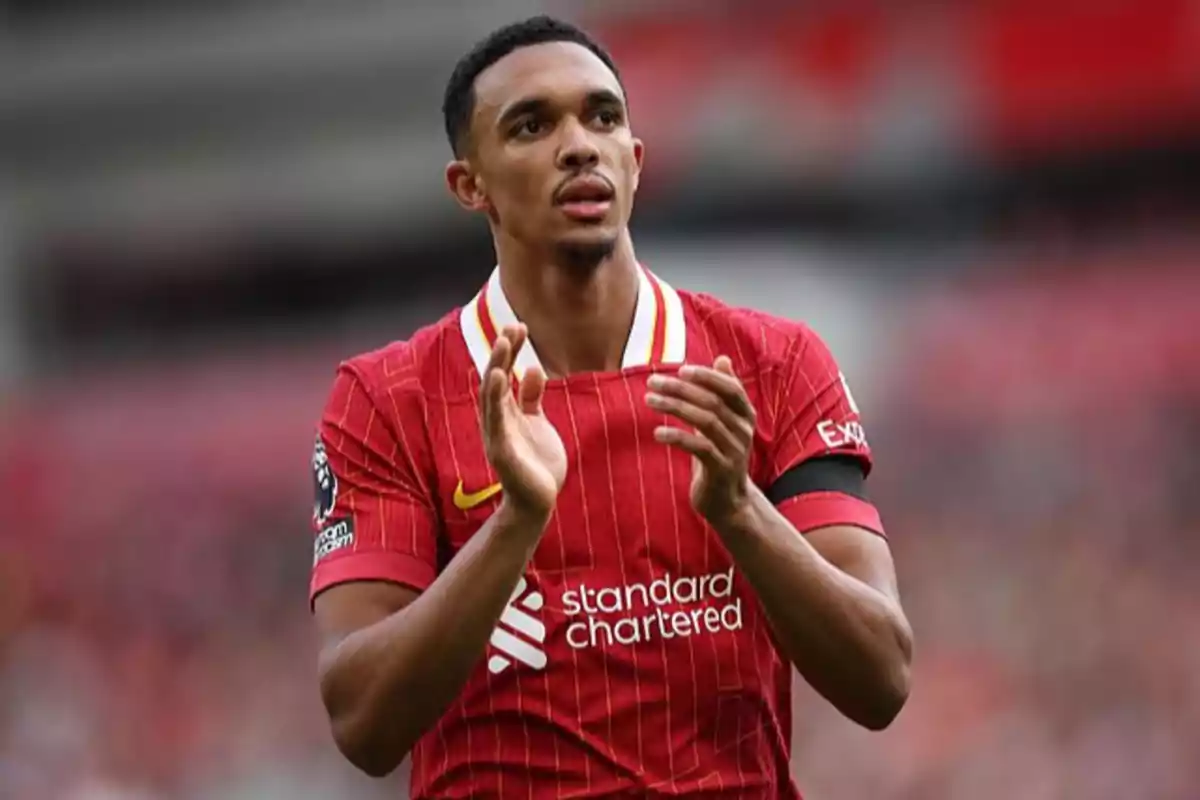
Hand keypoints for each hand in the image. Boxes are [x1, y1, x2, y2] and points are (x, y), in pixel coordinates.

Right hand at [480, 324, 567, 517]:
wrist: (538, 501)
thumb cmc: (537, 463)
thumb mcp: (537, 423)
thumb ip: (532, 398)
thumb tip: (533, 368)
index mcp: (507, 412)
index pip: (505, 374)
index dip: (511, 350)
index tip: (520, 326)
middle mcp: (497, 420)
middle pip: (495, 379)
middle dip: (501, 353)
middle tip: (511, 327)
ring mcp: (498, 434)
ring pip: (492, 396)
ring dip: (496, 368)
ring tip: (502, 344)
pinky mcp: (503, 451)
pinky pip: (497, 421)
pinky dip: (496, 399)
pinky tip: (500, 378)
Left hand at [646, 356, 756, 528]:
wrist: (728, 501)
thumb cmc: (720, 454)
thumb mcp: (722, 422)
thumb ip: (721, 392)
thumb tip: (723, 358)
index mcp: (745, 415)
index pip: (731, 388)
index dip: (707, 376)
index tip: (680, 368)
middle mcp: (744, 431)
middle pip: (712, 402)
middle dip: (680, 388)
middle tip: (652, 382)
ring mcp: (734, 451)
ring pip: (705, 421)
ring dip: (674, 407)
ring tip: (649, 401)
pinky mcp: (721, 470)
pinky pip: (699, 448)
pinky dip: (677, 437)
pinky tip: (657, 433)